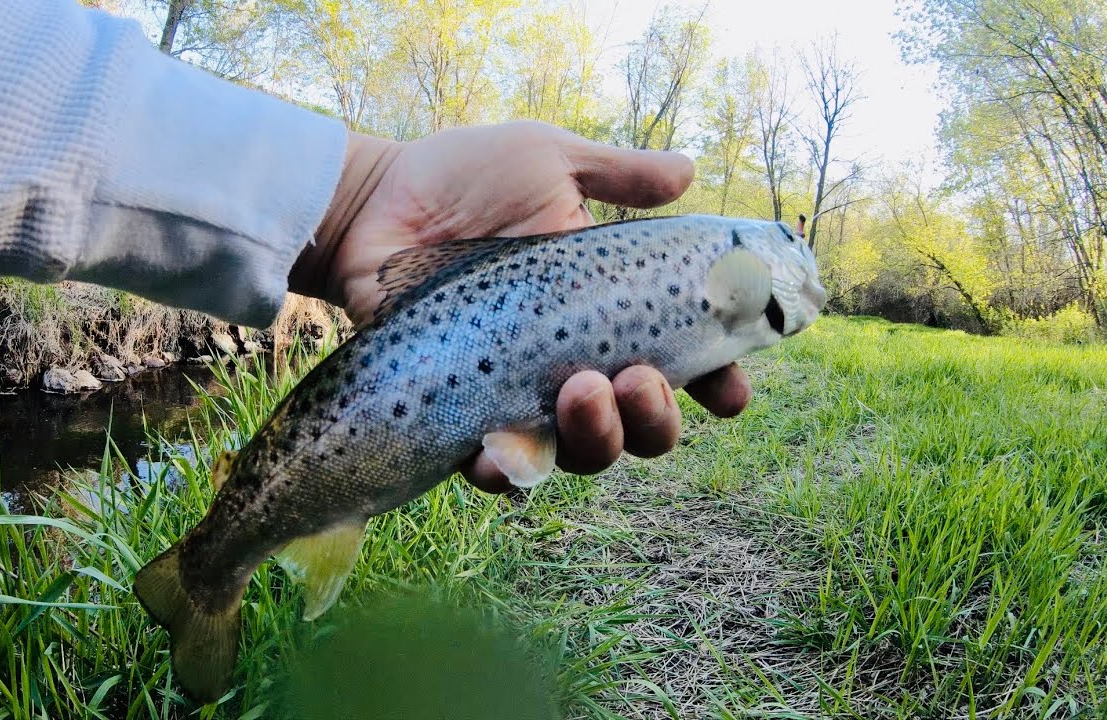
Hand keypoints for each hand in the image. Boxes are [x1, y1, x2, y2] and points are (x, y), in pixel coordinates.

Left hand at [292, 121, 751, 492]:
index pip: (681, 362)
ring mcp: (518, 393)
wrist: (374, 200)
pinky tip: (508, 450)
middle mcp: (572, 362)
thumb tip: (690, 170)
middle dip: (656, 417)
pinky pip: (496, 464)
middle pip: (639, 425)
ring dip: (598, 438)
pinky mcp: (461, 413)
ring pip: (579, 452)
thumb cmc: (462, 178)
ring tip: (583, 390)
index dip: (716, 385)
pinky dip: (509, 469)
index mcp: (605, 311)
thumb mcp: (548, 162)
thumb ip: (617, 174)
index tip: (731, 390)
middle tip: (639, 379)